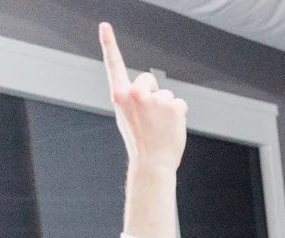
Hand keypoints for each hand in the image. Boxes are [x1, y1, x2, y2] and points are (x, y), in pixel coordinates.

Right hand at [101, 23, 187, 175]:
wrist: (152, 163)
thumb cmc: (139, 141)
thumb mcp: (126, 116)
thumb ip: (132, 97)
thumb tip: (147, 88)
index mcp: (119, 95)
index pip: (113, 65)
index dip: (109, 44)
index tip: (105, 27)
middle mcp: (135, 93)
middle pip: (148, 79)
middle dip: (152, 93)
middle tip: (149, 117)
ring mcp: (156, 99)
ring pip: (166, 95)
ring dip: (166, 109)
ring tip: (159, 127)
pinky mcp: (174, 106)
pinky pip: (180, 104)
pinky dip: (179, 115)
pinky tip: (171, 128)